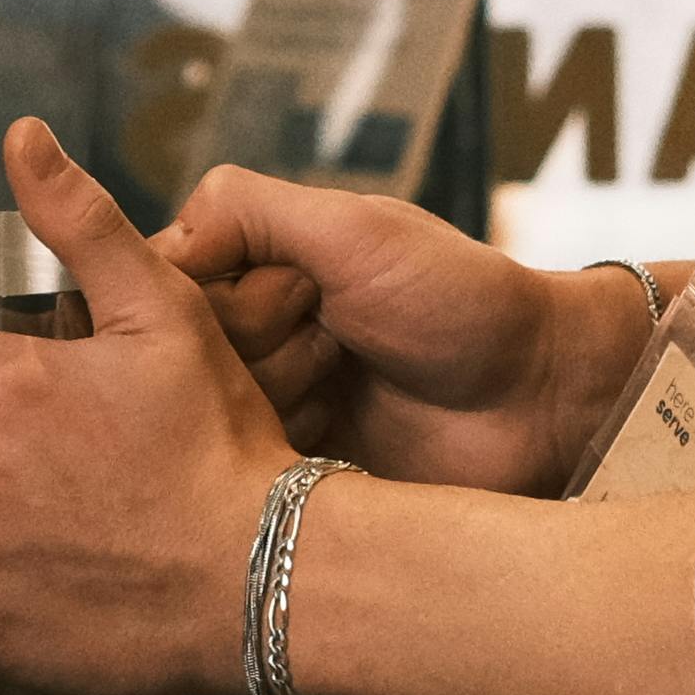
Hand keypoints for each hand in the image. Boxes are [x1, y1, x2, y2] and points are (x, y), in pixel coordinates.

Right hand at [148, 168, 652, 497]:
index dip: (223, 295)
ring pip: (205, 418)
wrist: (541, 395)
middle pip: (180, 357)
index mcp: (257, 270)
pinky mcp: (291, 481)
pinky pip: (240, 479)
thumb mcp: (354, 229)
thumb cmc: (460, 297)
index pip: (165, 287)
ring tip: (348, 382)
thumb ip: (248, 213)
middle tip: (339, 339)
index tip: (300, 292)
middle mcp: (251, 341)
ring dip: (279, 399)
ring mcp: (270, 413)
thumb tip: (153, 244)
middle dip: (262, 345)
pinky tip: (335, 441)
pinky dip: (280, 456)